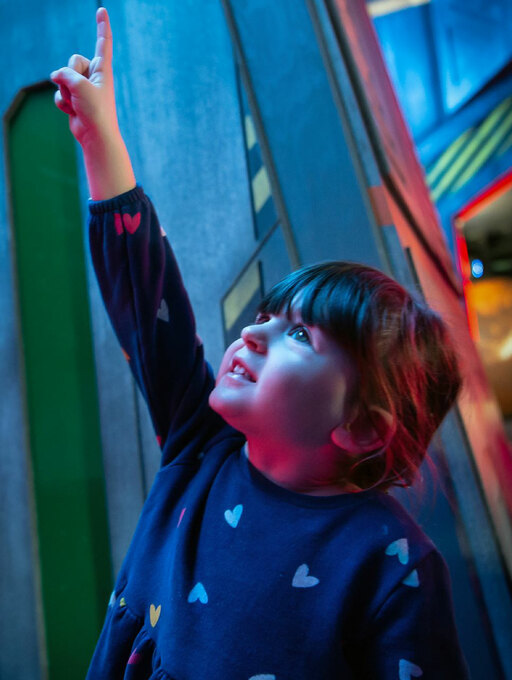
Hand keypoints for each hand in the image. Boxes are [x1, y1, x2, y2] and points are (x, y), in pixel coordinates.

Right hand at [51, 7, 118, 146]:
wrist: (95, 136)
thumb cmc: (95, 111)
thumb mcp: (80, 86)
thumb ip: (66, 74)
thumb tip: (56, 76)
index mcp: (103, 70)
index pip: (103, 43)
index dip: (102, 26)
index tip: (102, 10)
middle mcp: (94, 76)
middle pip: (73, 60)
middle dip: (71, 74)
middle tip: (81, 91)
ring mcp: (83, 87)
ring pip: (63, 77)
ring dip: (66, 92)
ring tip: (79, 104)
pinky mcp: (74, 99)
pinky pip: (59, 92)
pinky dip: (62, 102)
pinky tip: (73, 112)